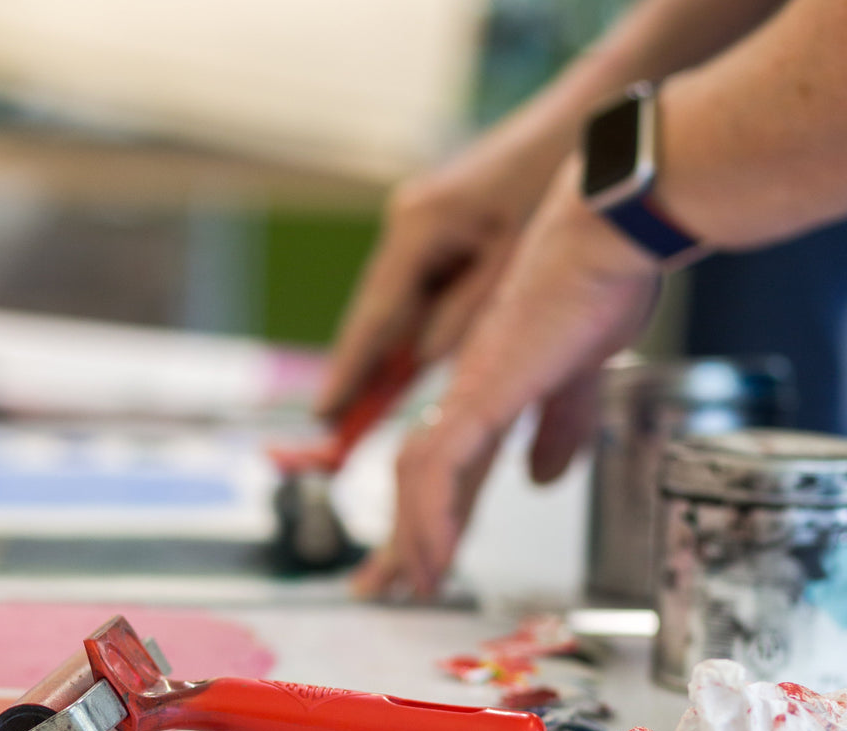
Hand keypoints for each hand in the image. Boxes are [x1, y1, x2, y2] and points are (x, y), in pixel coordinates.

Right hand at [315, 121, 568, 422]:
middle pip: (377, 313)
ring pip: (400, 303)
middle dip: (361, 370)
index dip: (350, 372)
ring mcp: (423, 220)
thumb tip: (422, 360)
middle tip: (337, 423)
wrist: (588, 124)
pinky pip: (423, 288)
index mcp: (420, 228)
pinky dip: (419, 326)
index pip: (376, 317)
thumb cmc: (559, 183)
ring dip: (391, 352)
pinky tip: (417, 360)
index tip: (325, 414)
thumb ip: (465, 316)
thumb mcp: (515, 261)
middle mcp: (409, 222)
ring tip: (370, 405)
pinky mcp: (445, 225)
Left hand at [354, 156, 663, 598]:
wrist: (606, 232)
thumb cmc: (600, 288)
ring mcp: (469, 394)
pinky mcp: (482, 391)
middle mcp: (466, 398)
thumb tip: (542, 479)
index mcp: (488, 396)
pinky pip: (439, 464)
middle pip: (419, 480)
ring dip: (410, 536)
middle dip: (400, 540)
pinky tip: (427, 552)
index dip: (431, 520)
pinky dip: (429, 512)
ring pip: (417, 476)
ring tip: (406, 584)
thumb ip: (557, 428)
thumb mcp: (579, 378)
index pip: (447, 472)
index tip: (417, 563)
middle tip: (379, 588)